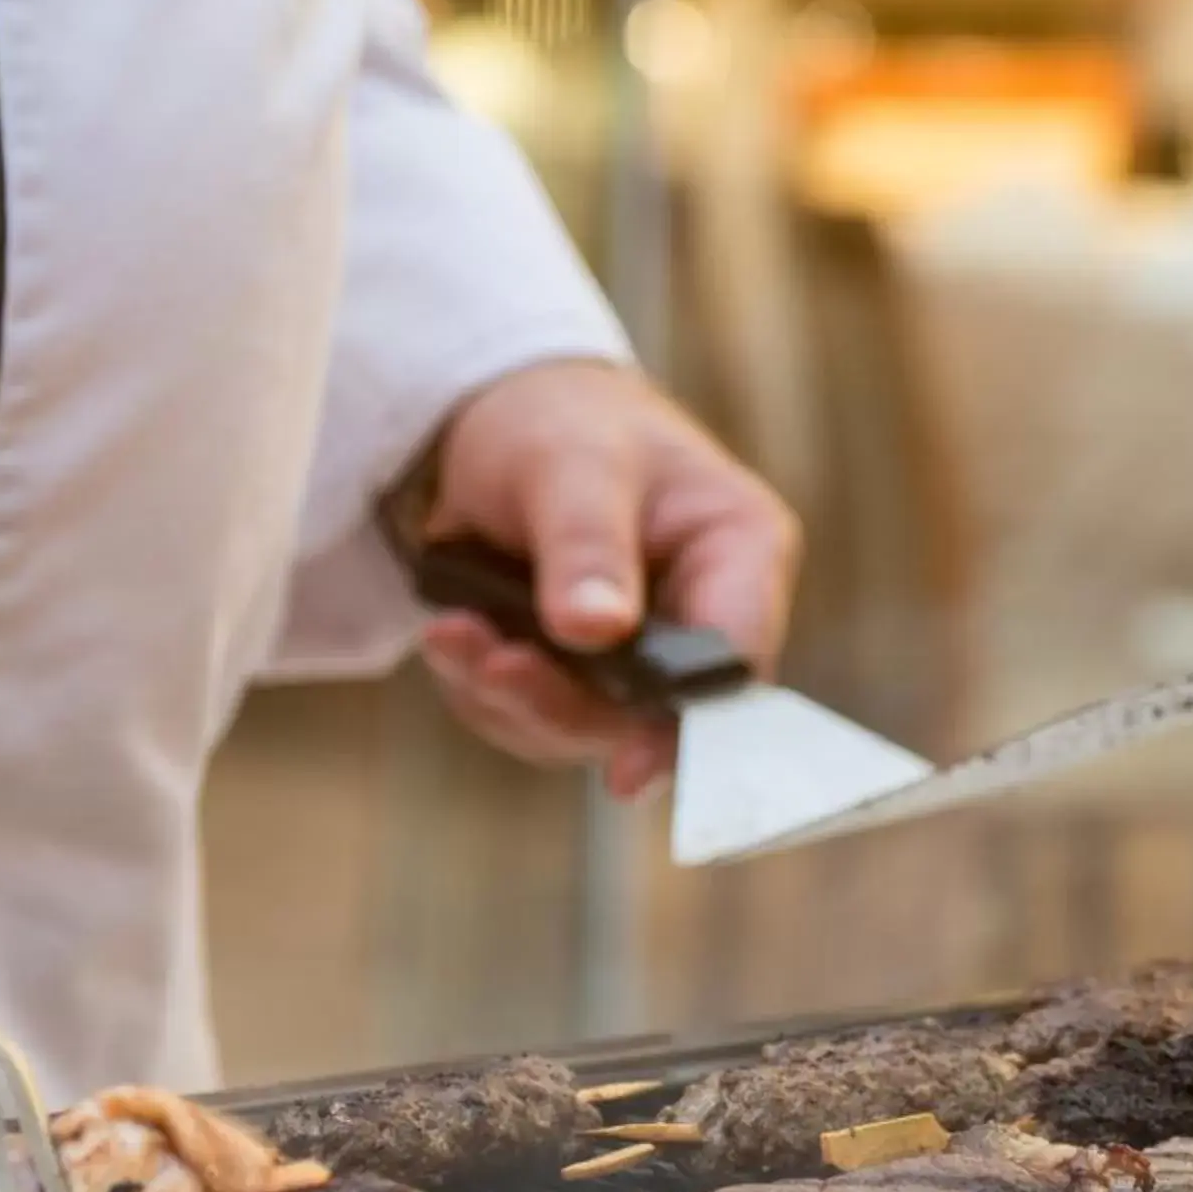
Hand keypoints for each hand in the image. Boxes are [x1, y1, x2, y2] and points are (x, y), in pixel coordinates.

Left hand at [415, 360, 798, 796]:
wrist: (504, 420)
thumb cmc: (563, 422)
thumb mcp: (572, 463)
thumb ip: (586, 545)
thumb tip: (596, 631)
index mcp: (740, 552)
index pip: (735, 661)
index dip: (690, 725)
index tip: (630, 770)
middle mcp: (701, 617)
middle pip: (653, 715)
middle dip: (561, 703)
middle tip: (493, 667)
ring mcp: (640, 656)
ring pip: (582, 728)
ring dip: (509, 696)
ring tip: (454, 634)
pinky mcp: (580, 677)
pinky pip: (531, 716)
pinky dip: (482, 687)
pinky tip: (452, 634)